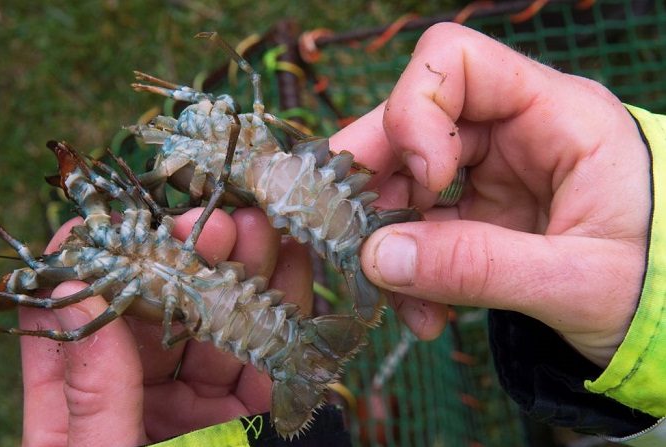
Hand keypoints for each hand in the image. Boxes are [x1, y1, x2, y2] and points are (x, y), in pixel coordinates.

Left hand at [19, 207, 312, 446]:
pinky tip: (294, 269)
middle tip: (210, 224)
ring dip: (239, 274)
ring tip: (258, 231)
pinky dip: (283, 312)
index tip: (101, 224)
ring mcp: (197, 407)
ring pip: (216, 325)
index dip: (84, 270)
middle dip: (184, 261)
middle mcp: (139, 402)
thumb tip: (74, 291)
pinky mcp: (252, 416)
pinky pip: (266, 358)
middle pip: (155, 315)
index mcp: (79, 418)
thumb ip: (89, 396)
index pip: (72, 332)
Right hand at [331, 23, 649, 367]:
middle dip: (376, 180)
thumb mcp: (577, 281)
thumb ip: (478, 268)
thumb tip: (376, 258)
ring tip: (403, 301)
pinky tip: (426, 314)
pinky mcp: (480, 214)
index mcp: (557, 114)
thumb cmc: (658, 285)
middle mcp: (517, 132)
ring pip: (406, 180)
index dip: (416, 112)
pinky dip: (409, 269)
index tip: (428, 182)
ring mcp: (494, 174)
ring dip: (389, 240)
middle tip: (349, 234)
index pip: (456, 61)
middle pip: (413, 120)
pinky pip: (420, 227)